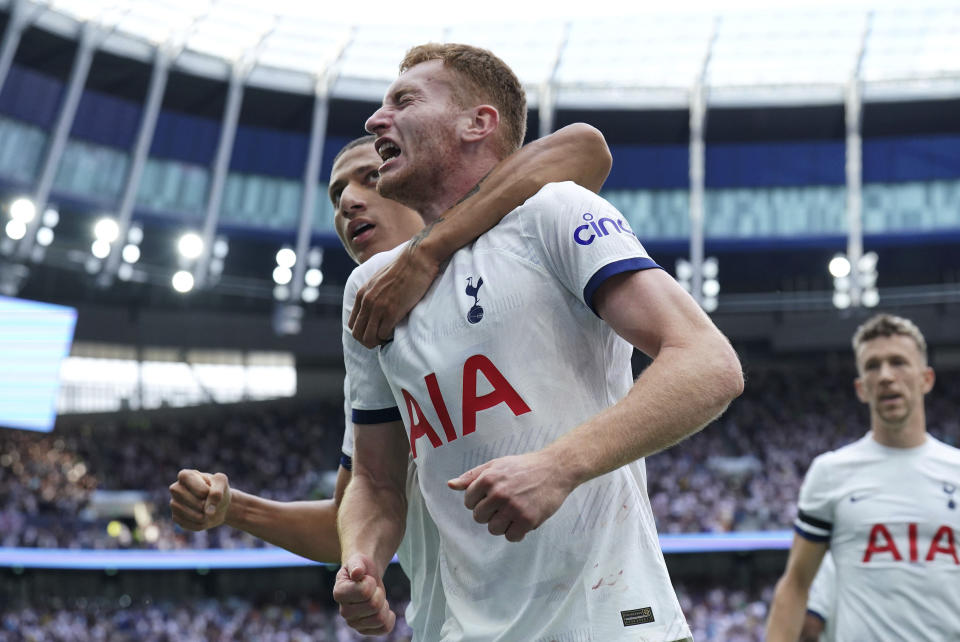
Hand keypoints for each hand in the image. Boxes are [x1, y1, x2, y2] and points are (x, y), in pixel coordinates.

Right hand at [168, 469, 229, 530]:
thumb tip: (207, 511)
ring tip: (208, 513)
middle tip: (208, 504)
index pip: (186, 478)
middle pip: (179, 494)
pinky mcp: (176, 517)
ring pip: (180, 510)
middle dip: (199, 502)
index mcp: (186, 475)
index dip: (200, 488)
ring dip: (200, 515)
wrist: (220, 506)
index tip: (208, 492)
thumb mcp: (222, 484)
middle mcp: (176, 488)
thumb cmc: (219, 490)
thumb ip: (217, 491)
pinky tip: (204, 519)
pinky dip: (198, 524)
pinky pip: (183, 523)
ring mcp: (174, 503)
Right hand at [333, 553, 395, 634]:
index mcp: (339, 593)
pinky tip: (384, 609)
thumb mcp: (358, 560)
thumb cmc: (361, 567)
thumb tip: (357, 573)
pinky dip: (389, 618)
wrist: (365, 576)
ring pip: (379, 619)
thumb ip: (357, 564)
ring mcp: (354, 623)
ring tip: (377, 598)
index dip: (371, 582)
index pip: (365, 592)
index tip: (367, 579)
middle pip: (374, 606)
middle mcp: (344, 611)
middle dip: (378, 593)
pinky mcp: (365, 629)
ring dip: (383, 605)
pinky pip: (384, 629)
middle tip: (373, 588)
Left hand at [349, 242, 440, 347]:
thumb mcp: (380, 279)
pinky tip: (397, 330)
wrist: (418, 258)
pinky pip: (384, 334)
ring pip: (369, 338)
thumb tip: (374, 305)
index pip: (353, 324)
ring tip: (389, 336)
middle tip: (382, 338)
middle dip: (369, 340)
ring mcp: (379, 307)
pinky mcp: (392, 311)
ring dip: (378, 341)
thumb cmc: (404, 267)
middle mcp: (367, 301)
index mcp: (362, 293)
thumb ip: (373, 292)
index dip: (363, 332)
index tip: (376, 332)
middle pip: (358, 334)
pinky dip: (390, 336)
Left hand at [447, 451, 574, 541]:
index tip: (492, 497)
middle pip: (479, 518)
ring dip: (502, 524)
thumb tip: (450, 485)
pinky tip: (522, 520)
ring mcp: (513, 508)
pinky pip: (511, 537)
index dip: (479, 501)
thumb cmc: (523, 467)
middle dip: (489, 513)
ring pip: (493, 529)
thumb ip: (472, 476)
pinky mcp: (527, 520)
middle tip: (504, 504)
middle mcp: (498, 493)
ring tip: (513, 512)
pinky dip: (515, 532)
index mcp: (488, 479)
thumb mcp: (496, 465)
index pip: (468, 502)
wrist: (554, 469)